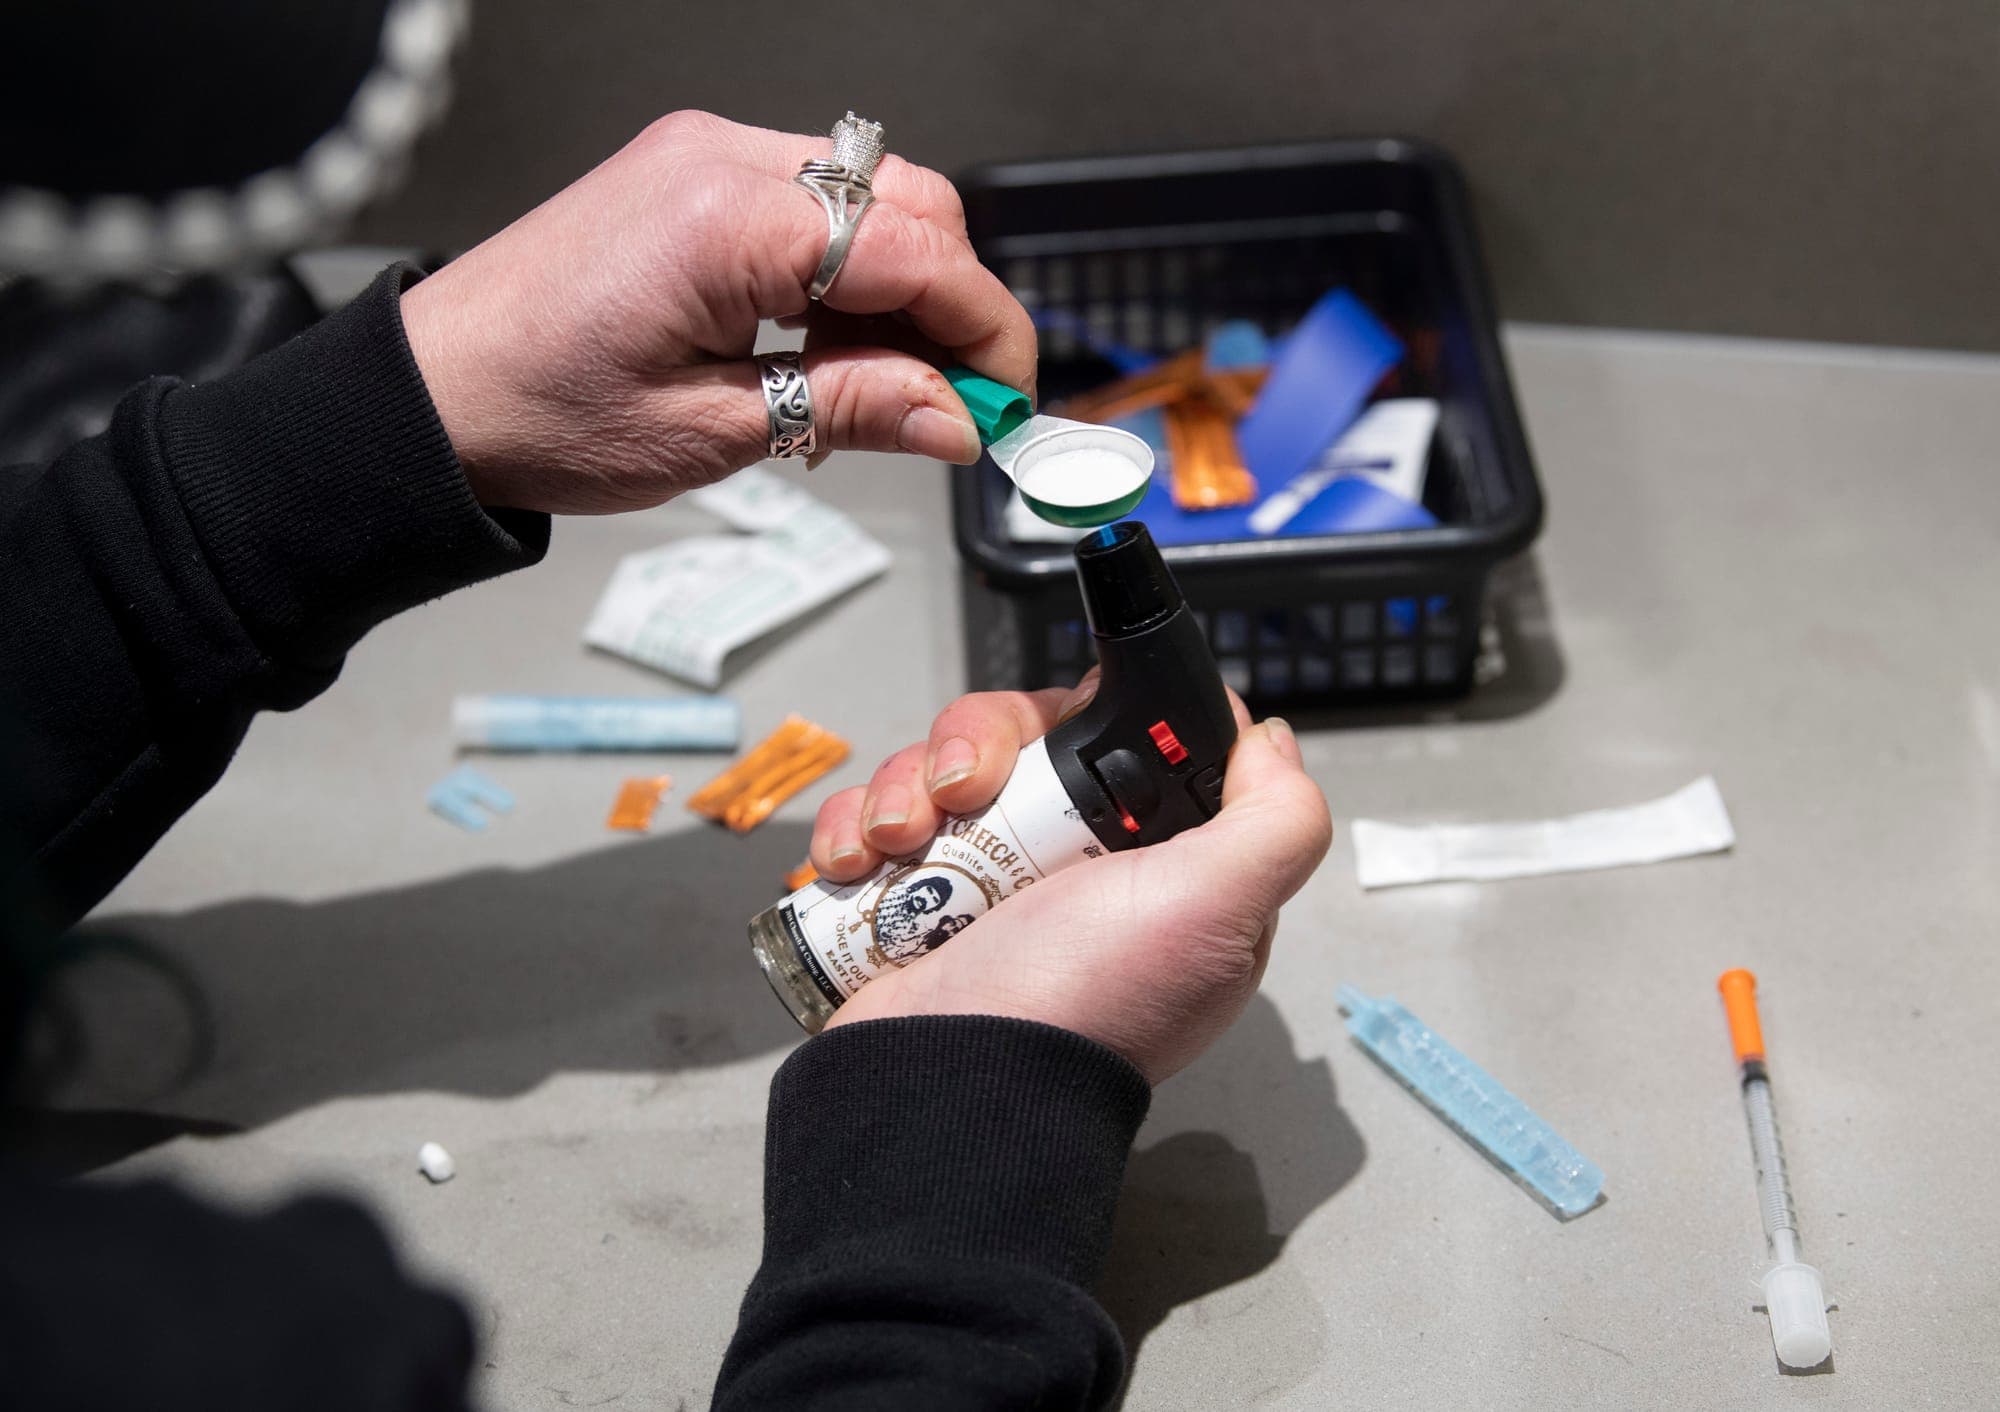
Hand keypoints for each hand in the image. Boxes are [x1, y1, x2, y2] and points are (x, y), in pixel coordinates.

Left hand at [398, 110, 1034, 513]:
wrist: (432, 396)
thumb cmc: (534, 411)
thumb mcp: (711, 433)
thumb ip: (852, 409)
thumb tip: (955, 418)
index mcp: (723, 219)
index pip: (914, 249)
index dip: (983, 326)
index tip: (1007, 398)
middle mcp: (719, 160)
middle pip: (910, 205)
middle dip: (955, 304)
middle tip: (959, 402)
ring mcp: (703, 158)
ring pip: (871, 201)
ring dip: (904, 293)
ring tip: (886, 391)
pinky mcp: (691, 177)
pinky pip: (814, 208)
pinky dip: (849, 276)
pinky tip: (837, 348)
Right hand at [808, 675, 1332, 1083]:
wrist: (950, 1082)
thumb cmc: (1086, 1003)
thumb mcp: (1219, 908)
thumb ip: (1276, 820)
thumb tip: (1271, 742)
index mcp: (1153, 867)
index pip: (1127, 741)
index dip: (1093, 718)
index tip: (1067, 737)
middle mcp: (1071, 869)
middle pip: (1024, 738)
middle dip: (981, 743)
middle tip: (968, 790)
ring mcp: (984, 882)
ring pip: (943, 766)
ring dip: (908, 785)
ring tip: (901, 841)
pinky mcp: (908, 896)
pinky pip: (877, 815)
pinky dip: (855, 825)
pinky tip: (857, 862)